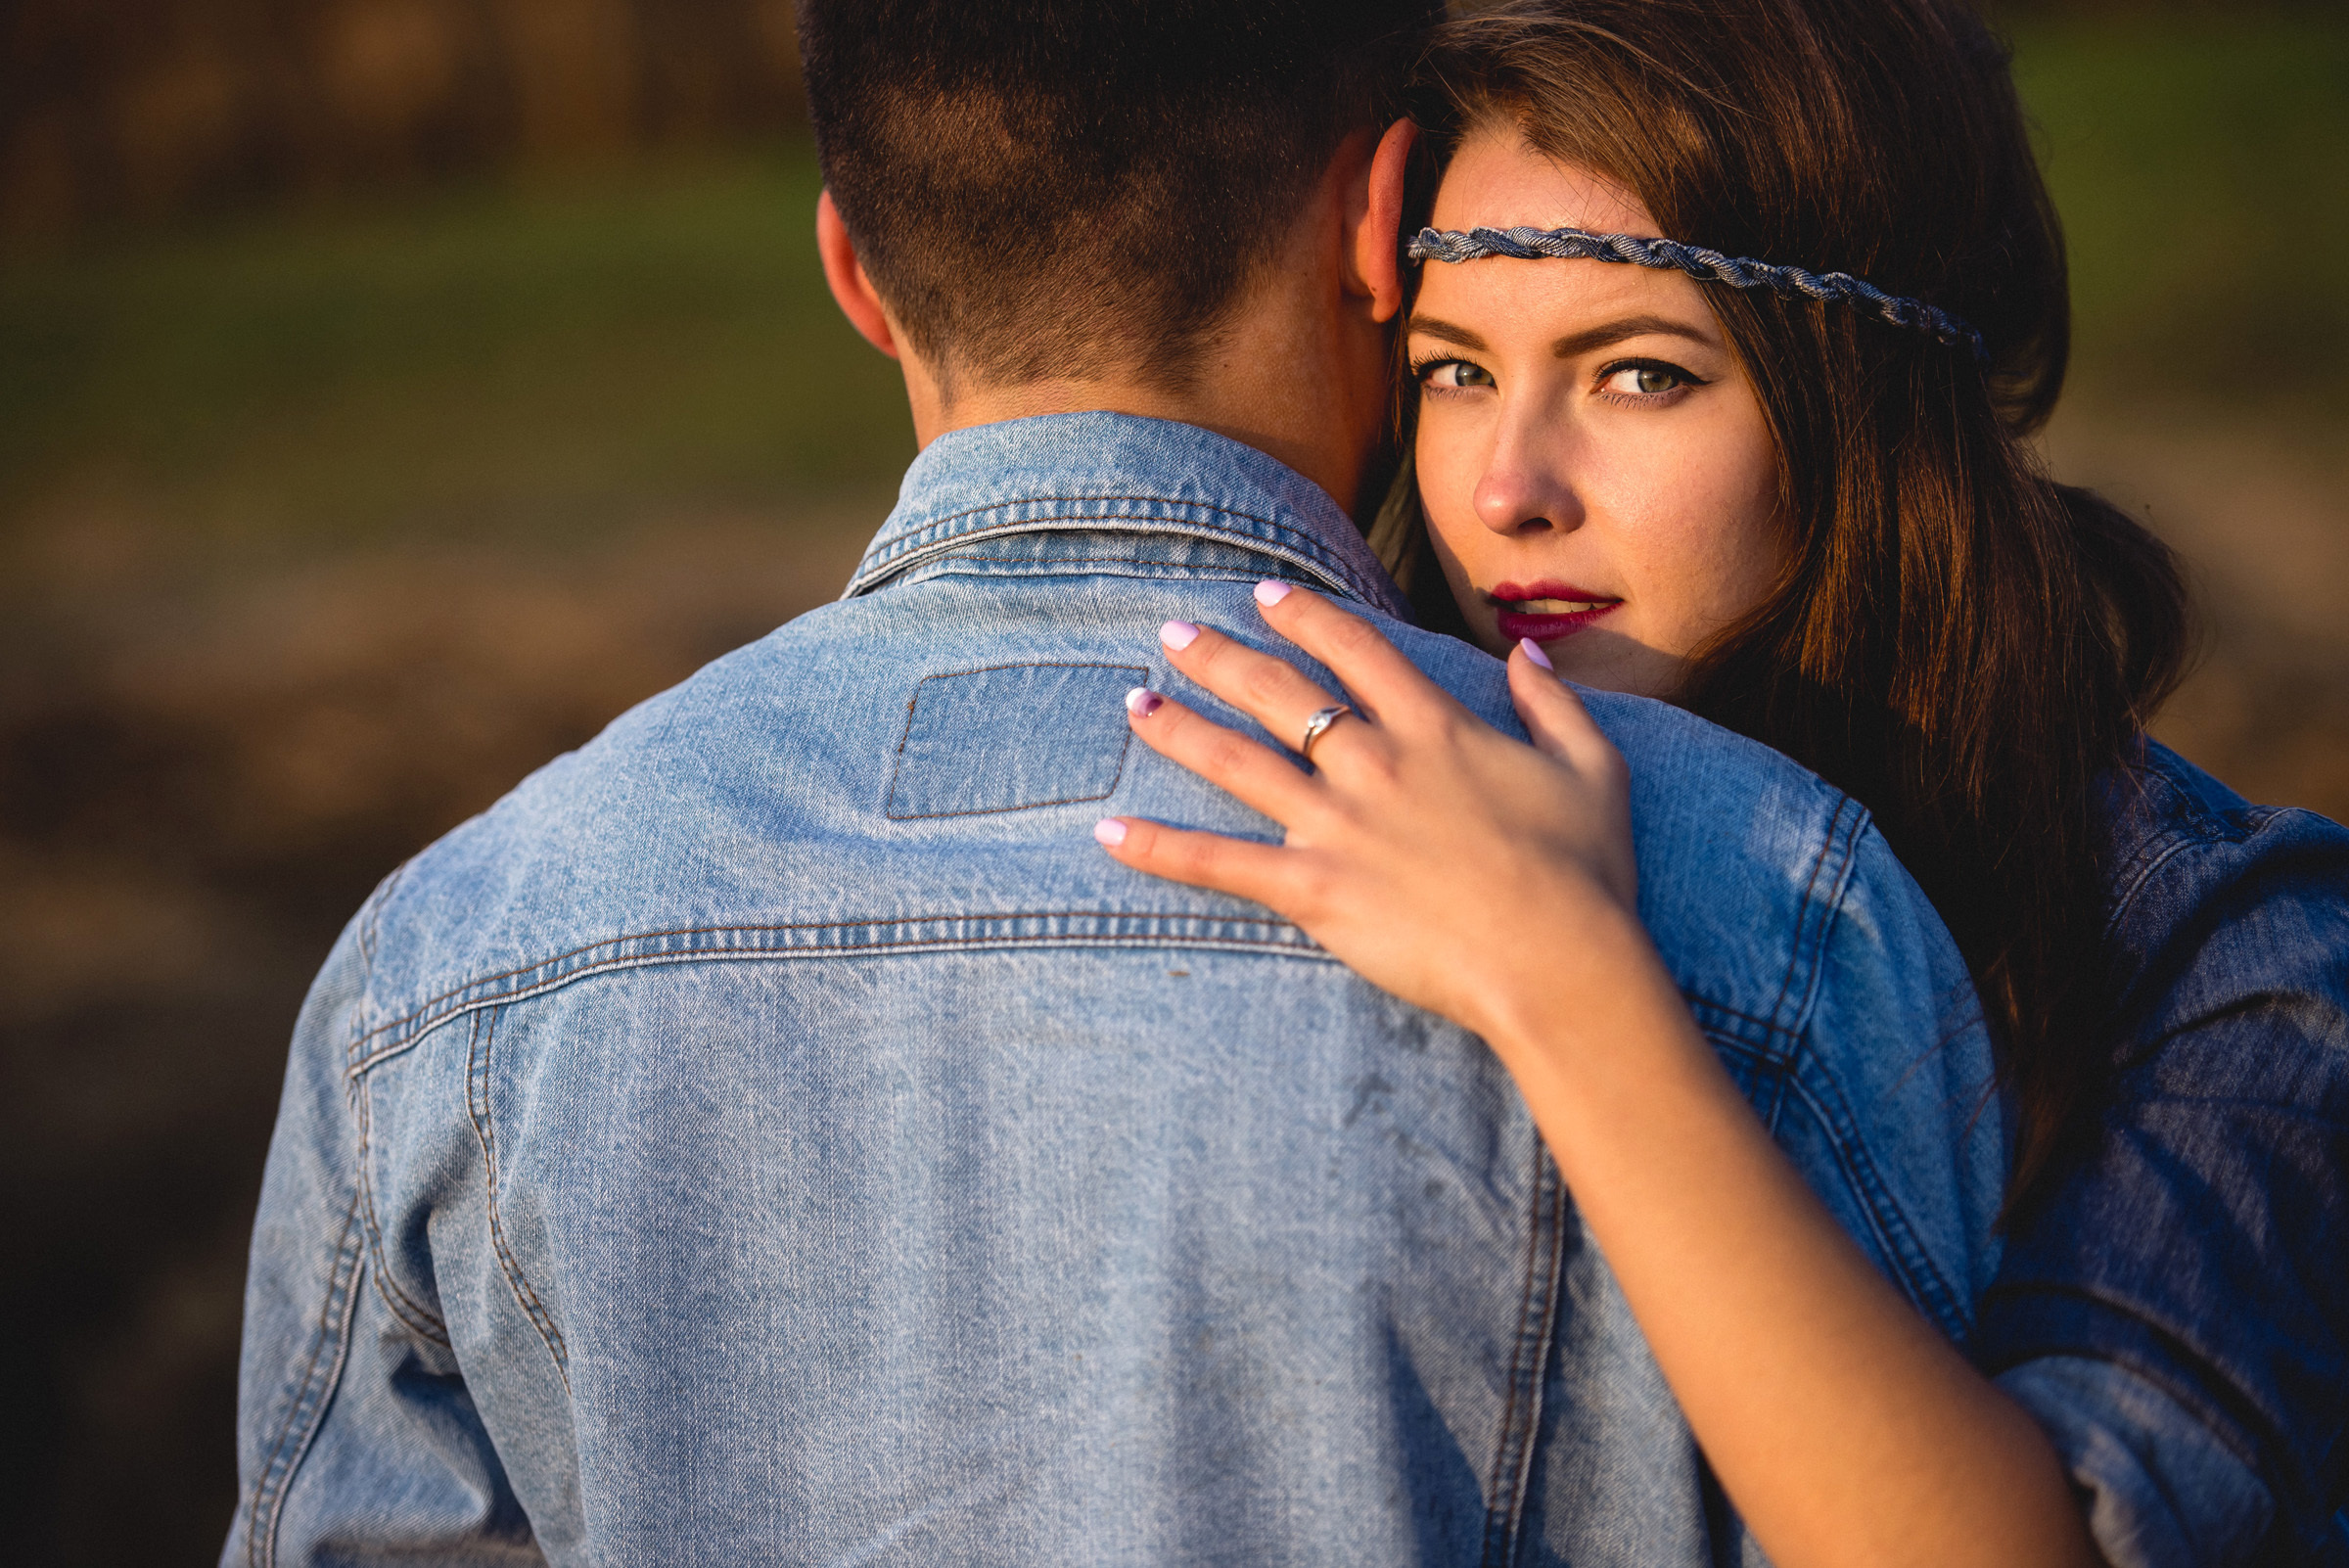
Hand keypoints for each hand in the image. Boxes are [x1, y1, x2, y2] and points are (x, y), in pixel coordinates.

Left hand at [1094, 580, 1641, 1045]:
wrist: (1561, 960)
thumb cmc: (1587, 873)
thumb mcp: (1594, 769)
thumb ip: (1555, 702)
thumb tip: (1525, 654)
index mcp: (1436, 728)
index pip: (1357, 649)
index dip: (1307, 615)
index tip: (1266, 595)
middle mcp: (1375, 762)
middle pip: (1280, 690)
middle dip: (1220, 655)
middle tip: (1173, 631)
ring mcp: (1338, 824)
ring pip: (1236, 760)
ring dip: (1178, 728)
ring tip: (1134, 702)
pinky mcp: (1314, 889)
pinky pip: (1219, 863)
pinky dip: (1159, 849)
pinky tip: (1107, 835)